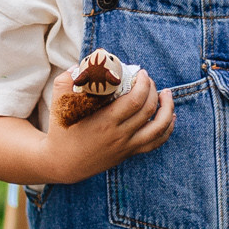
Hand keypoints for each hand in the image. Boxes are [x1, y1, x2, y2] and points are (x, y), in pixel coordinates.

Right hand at [41, 61, 172, 182]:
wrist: (62, 164)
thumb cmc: (61, 130)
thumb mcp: (58, 103)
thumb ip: (67, 80)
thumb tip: (82, 65)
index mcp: (104, 122)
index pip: (135, 100)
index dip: (144, 84)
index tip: (141, 73)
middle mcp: (119, 135)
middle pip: (149, 110)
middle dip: (153, 90)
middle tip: (148, 79)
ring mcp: (126, 146)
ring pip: (159, 128)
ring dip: (168, 108)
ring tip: (167, 94)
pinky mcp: (129, 153)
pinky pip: (156, 142)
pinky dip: (167, 129)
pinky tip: (170, 116)